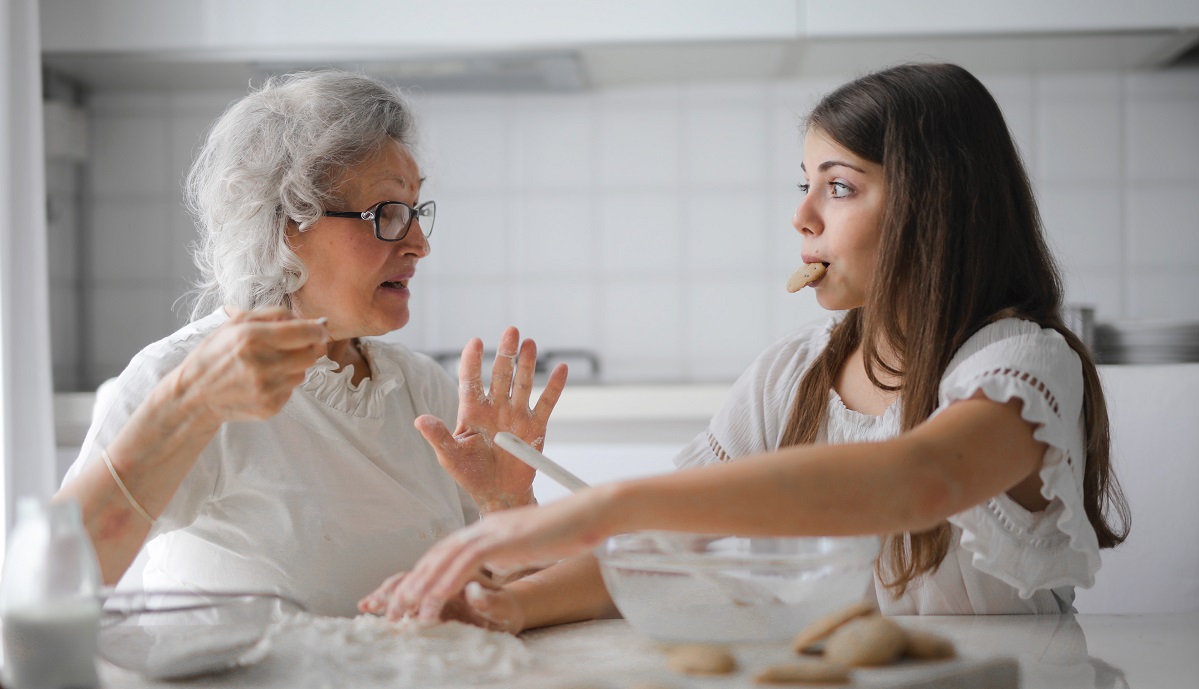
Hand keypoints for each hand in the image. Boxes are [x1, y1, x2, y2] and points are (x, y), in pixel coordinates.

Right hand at [172, 307, 329, 424]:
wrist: (194, 395)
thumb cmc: (215, 354)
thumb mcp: (236, 324)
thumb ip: (274, 315)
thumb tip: (310, 321)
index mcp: (252, 338)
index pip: (305, 333)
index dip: (318, 330)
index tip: (319, 329)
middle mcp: (261, 365)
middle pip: (311, 354)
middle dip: (309, 346)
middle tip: (296, 345)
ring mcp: (267, 389)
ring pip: (304, 372)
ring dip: (295, 365)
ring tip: (271, 363)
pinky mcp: (270, 407)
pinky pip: (292, 390)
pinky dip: (284, 382)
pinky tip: (264, 380)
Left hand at [360, 488, 610, 621]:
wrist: (588, 513)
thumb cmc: (566, 531)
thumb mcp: (527, 545)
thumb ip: (505, 554)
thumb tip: (492, 568)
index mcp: (488, 529)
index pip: (445, 552)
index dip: (423, 575)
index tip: (409, 598)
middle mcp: (484, 527)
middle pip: (437, 555)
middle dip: (412, 584)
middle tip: (393, 610)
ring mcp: (492, 531)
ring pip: (445, 559)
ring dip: (422, 587)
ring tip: (407, 612)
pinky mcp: (503, 539)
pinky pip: (466, 562)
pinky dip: (447, 581)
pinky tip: (435, 599)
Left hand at [416, 326, 567, 512]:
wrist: (499, 493)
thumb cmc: (471, 474)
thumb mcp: (450, 457)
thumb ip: (438, 437)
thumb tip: (419, 420)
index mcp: (472, 411)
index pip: (470, 381)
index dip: (472, 361)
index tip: (475, 342)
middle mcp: (495, 408)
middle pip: (501, 375)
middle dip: (505, 353)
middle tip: (511, 331)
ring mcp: (516, 415)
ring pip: (523, 384)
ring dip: (527, 364)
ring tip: (530, 344)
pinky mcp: (535, 427)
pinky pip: (546, 404)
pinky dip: (554, 387)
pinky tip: (561, 369)